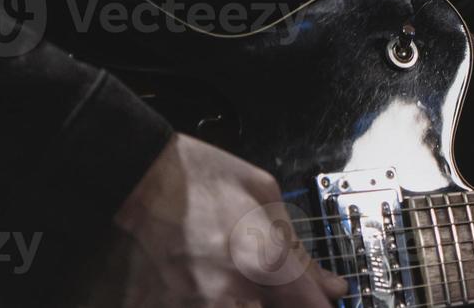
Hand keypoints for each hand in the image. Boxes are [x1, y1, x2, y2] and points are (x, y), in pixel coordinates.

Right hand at [92, 133, 346, 306]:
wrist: (143, 178)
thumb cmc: (205, 177)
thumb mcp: (265, 194)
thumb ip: (299, 247)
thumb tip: (329, 285)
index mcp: (263, 258)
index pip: (310, 306)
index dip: (319, 300)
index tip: (321, 295)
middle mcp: (233, 292)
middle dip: (285, 302)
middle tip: (278, 284)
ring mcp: (199, 303)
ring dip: (251, 298)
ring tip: (241, 274)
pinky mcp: (171, 306)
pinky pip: (208, 305)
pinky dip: (221, 295)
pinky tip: (216, 278)